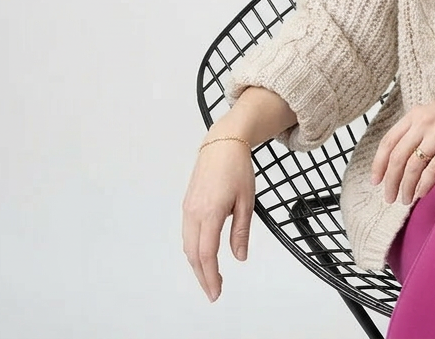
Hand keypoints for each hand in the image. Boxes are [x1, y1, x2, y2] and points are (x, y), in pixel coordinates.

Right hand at [181, 139, 254, 302]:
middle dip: (202, 277)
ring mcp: (188, 209)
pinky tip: (203, 255)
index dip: (210, 276)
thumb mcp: (246, 201)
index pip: (207, 254)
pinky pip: (187, 234)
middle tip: (213, 291)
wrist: (223, 144)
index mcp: (210, 213)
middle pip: (193, 255)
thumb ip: (241, 231)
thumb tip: (239, 256)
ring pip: (188, 246)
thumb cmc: (236, 168)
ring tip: (209, 277)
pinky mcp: (187, 205)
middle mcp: (194, 213)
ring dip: (197, 265)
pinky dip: (193, 250)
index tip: (216, 291)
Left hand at [370, 88, 434, 204]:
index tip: (376, 181)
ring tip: (405, 200)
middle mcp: (425, 121)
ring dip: (406, 187)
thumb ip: (419, 129)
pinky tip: (421, 194)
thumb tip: (402, 159)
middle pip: (398, 157)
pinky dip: (424, 185)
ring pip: (413, 166)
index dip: (379, 164)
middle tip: (389, 198)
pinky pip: (433, 169)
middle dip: (391, 181)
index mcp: (417, 113)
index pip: (389, 141)